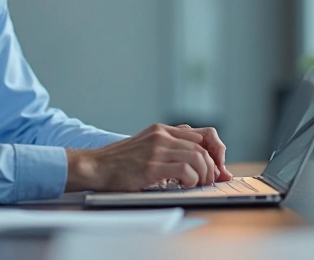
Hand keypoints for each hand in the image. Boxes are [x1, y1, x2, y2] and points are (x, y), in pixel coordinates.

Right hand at [65, 123, 227, 191]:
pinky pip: (185, 169)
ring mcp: (156, 149)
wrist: (95, 166)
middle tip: (210, 180)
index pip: (204, 133)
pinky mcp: (151, 166)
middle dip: (213, 167)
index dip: (217, 151)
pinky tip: (184, 185)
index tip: (218, 167)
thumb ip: (171, 150)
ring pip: (197, 158)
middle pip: (204, 147)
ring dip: (203, 175)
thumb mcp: (147, 148)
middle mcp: (161, 136)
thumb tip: (200, 165)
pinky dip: (191, 179)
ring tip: (197, 184)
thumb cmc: (120, 163)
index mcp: (161, 130)